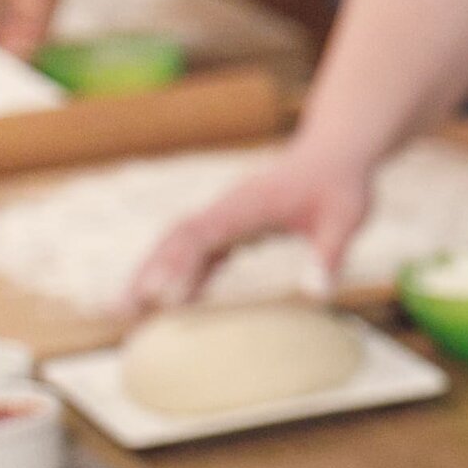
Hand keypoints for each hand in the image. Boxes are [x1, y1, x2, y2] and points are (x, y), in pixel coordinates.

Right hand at [127, 138, 370, 311]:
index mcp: (248, 205)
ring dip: (154, 276)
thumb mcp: (347, 219)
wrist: (335, 154)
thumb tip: (315, 296)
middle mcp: (228, 209)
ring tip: (126, 313)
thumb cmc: (342, 186)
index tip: (159, 295)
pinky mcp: (233, 226)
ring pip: (180, 246)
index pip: (203, 234)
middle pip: (176, 240)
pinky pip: (201, 252)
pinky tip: (174, 304)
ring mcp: (227, 217)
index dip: (178, 264)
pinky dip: (183, 276)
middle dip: (147, 274)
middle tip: (120, 311)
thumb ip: (330, 255)